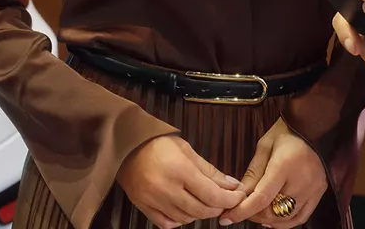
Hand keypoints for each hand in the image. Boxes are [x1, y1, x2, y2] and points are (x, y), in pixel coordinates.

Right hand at [116, 133, 245, 228]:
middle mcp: (166, 188)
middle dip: (217, 208)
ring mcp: (153, 200)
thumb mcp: (187, 150)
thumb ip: (210, 171)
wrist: (126, 146)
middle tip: (223, 200)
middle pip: (201, 210)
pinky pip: (168, 224)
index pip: (212, 195)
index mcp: (180, 170)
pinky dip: (180, 220)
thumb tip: (231, 185)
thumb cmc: (157, 144)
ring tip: (203, 200)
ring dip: (200, 213)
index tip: (238, 197)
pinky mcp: (144, 207)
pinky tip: (184, 209)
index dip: (230, 199)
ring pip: (186, 219)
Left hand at [220, 118, 327, 227]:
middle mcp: (301, 180)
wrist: (314, 125)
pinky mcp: (320, 191)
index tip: (226, 218)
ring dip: (267, 219)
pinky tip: (273, 218)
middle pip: (273, 211)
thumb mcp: (265, 147)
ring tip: (256, 212)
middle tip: (241, 208)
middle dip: (252, 214)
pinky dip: (285, 222)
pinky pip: (301, 217)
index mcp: (284, 165)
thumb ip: (252, 173)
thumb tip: (238, 196)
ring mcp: (313, 188)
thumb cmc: (287, 131)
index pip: (261, 197)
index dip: (242, 211)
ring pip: (286, 218)